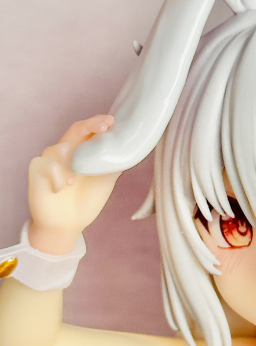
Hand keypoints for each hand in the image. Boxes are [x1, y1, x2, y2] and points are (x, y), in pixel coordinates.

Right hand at [28, 115, 120, 252]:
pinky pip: (47, 165)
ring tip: (74, 181)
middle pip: (76, 129)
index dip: (99, 122)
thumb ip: (112, 165)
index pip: (89, 130)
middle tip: (105, 126)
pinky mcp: (37, 170)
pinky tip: (61, 188)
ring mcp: (50, 159)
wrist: (67, 225)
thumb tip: (127, 150)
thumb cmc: (86, 200)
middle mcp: (66, 151)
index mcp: (82, 151)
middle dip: (91, 125)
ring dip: (71, 162)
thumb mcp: (105, 181)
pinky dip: (58, 176)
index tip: (112, 121)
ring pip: (60, 147)